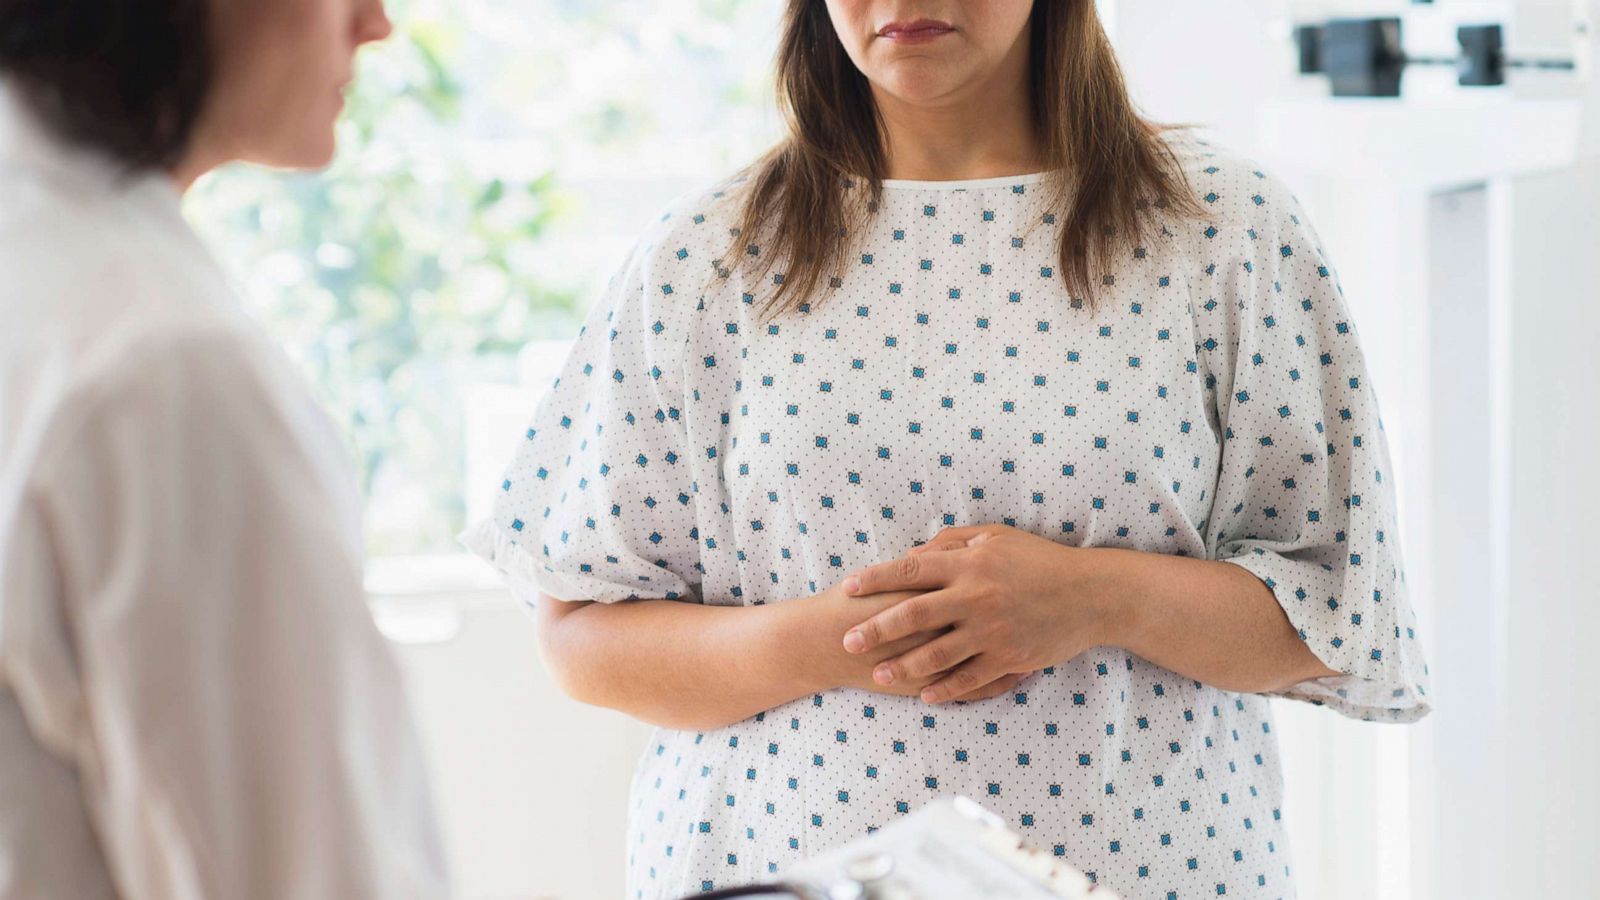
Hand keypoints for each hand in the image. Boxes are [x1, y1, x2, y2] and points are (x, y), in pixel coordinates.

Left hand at [839, 525, 1130, 702]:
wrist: (1091, 595)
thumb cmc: (1040, 560)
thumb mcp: (997, 538)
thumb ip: (954, 542)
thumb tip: (914, 553)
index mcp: (970, 563)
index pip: (911, 569)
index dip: (876, 579)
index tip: (848, 587)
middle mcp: (975, 597)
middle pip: (913, 614)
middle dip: (876, 629)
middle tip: (848, 642)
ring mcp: (992, 631)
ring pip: (936, 653)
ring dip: (903, 667)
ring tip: (879, 677)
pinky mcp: (1009, 658)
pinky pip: (970, 678)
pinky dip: (945, 689)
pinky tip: (924, 696)